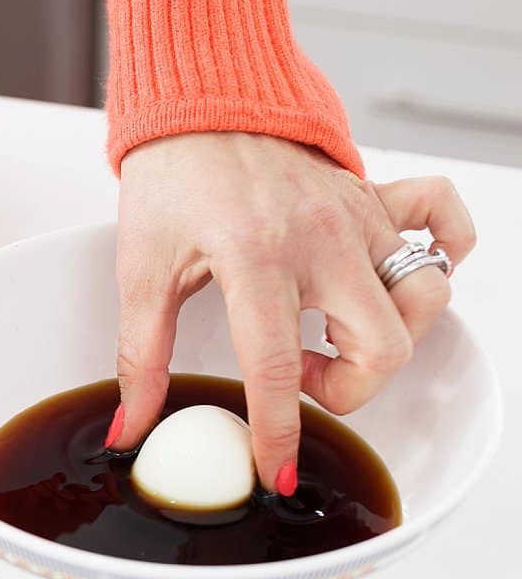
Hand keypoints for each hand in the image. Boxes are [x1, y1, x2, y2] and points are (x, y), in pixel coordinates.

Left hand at [109, 132, 474, 492]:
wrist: (199, 105)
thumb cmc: (170, 179)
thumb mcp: (141, 270)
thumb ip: (139, 355)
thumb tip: (132, 425)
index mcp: (254, 258)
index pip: (275, 367)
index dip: (278, 434)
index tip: (278, 473)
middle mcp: (320, 239)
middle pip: (383, 344)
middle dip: (348, 389)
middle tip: (298, 380)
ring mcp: (356, 215)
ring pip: (422, 296)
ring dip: (387, 335)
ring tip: (329, 334)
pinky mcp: (373, 195)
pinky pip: (444, 222)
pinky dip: (442, 255)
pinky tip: (393, 279)